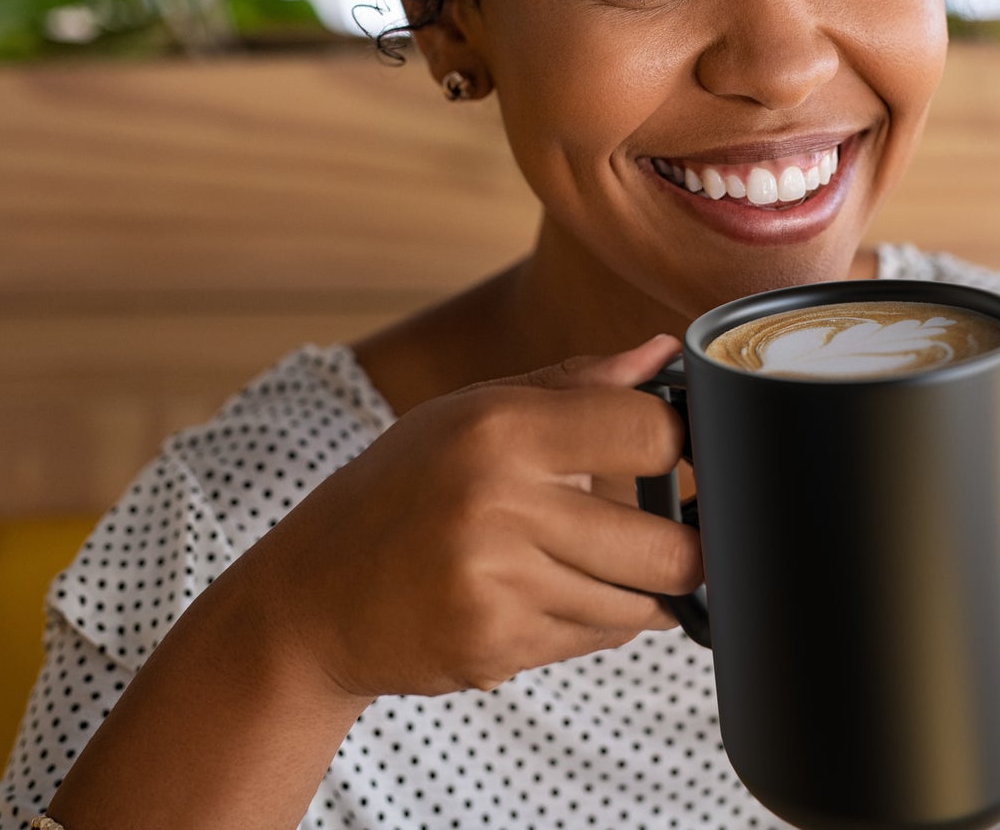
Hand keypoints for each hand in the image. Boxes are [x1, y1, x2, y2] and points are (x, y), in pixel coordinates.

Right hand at [244, 336, 702, 699]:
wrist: (313, 594)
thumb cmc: (401, 490)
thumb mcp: (470, 414)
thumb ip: (575, 386)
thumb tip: (664, 353)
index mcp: (500, 428)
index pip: (649, 432)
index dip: (682, 444)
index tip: (683, 454)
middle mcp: (500, 504)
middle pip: (668, 546)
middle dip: (686, 546)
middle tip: (679, 532)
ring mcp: (497, 585)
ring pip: (640, 605)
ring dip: (642, 592)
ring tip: (604, 564)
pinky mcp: (495, 647)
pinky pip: (596, 639)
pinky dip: (595, 622)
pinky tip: (552, 594)